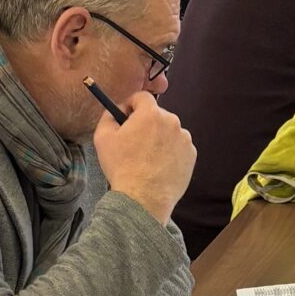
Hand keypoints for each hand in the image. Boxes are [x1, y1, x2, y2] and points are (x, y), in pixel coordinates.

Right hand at [94, 91, 195, 226]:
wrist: (143, 198)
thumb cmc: (122, 168)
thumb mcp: (103, 138)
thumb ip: (108, 116)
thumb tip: (114, 110)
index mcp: (151, 114)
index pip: (142, 97)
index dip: (131, 105)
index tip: (126, 116)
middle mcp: (172, 122)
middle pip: (156, 114)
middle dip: (145, 124)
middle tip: (135, 142)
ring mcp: (184, 139)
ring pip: (168, 131)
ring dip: (159, 138)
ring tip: (147, 158)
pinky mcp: (191, 155)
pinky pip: (178, 147)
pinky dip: (170, 152)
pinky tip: (158, 166)